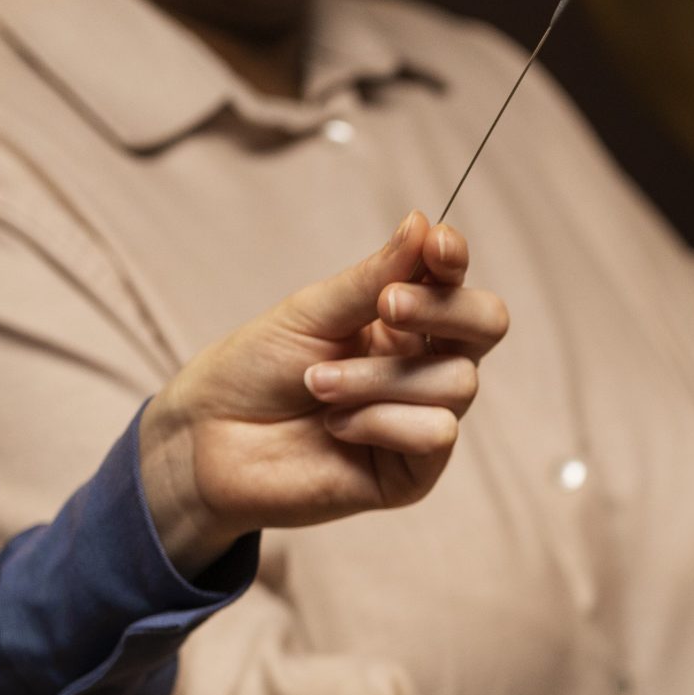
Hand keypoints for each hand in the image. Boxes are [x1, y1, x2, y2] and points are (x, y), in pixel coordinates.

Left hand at [140, 212, 507, 575]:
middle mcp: (423, 367)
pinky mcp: (413, 472)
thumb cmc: (254, 370)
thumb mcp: (310, 312)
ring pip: (456, 382)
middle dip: (442, 310)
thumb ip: (373, 277)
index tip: (435, 245)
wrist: (207, 441)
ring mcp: (422, 418)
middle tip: (387, 306)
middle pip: (485, 326)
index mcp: (404, 323)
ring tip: (318, 385)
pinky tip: (337, 426)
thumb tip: (423, 222)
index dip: (456, 262)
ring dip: (379, 378)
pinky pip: (436, 433)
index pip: (458, 286)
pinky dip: (382, 422)